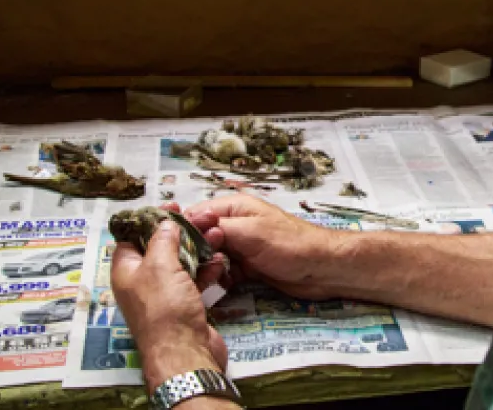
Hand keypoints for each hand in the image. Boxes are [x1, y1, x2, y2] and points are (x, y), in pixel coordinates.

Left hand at [111, 219, 228, 390]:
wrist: (185, 353)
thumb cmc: (165, 308)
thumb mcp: (159, 265)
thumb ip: (162, 239)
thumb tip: (164, 223)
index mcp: (126, 271)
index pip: (130, 237)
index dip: (148, 219)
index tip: (171, 207)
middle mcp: (142, 282)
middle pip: (158, 249)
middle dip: (179, 233)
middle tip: (199, 218)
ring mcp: (163, 296)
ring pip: (179, 264)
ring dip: (196, 250)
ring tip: (215, 235)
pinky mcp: (184, 306)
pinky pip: (193, 281)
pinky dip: (205, 270)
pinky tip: (219, 262)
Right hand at [179, 196, 346, 300]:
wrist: (321, 268)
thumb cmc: (289, 244)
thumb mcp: (250, 231)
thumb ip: (218, 227)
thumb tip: (188, 224)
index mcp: (233, 207)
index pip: (196, 214)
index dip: (182, 230)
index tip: (170, 248)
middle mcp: (234, 224)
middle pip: (201, 237)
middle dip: (194, 252)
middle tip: (192, 267)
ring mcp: (241, 246)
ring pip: (211, 256)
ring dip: (208, 267)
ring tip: (210, 276)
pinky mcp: (248, 267)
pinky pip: (224, 272)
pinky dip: (221, 279)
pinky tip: (221, 286)